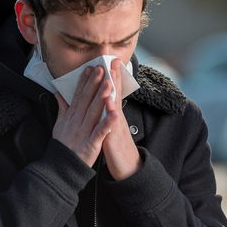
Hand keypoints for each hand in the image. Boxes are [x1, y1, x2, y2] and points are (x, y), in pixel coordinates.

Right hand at [52, 65, 120, 167]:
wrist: (61, 166)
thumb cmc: (62, 145)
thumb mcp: (59, 125)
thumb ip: (62, 108)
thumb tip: (59, 94)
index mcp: (70, 117)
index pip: (78, 96)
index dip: (84, 82)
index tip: (90, 68)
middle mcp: (76, 122)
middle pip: (86, 100)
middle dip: (94, 84)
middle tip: (101, 68)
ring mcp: (84, 132)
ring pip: (93, 112)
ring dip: (101, 98)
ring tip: (108, 84)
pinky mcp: (91, 144)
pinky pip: (100, 132)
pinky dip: (107, 123)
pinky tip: (114, 114)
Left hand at [101, 59, 142, 180]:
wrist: (127, 167)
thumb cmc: (115, 148)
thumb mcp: (107, 128)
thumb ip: (102, 115)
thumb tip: (99, 102)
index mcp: (112, 114)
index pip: (110, 91)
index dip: (109, 76)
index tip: (107, 60)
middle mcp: (116, 117)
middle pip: (115, 94)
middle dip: (114, 77)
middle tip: (113, 60)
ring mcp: (117, 127)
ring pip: (115, 106)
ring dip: (113, 92)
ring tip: (111, 77)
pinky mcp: (114, 138)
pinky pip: (112, 125)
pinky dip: (111, 115)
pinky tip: (109, 105)